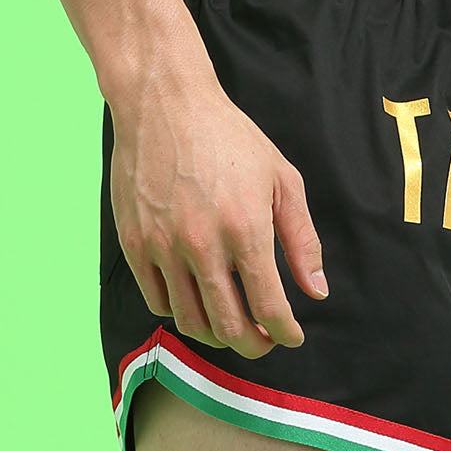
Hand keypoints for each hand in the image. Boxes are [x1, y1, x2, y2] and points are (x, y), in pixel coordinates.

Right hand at [108, 78, 328, 356]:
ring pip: (190, 321)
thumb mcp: (282, 180)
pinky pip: (157, 300)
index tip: (291, 337)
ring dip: (217, 337)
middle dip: (254, 345)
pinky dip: (181, 313)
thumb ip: (302, 240)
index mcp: (246, 229)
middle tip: (264, 342)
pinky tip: (197, 302)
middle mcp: (202, 245)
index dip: (284, 332)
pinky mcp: (134, 243)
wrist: (165, 105)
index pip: (269, 307)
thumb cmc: (230, 137)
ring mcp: (163, 247)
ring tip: (232, 328)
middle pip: (229, 326)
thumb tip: (316, 291)